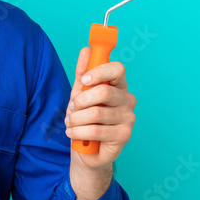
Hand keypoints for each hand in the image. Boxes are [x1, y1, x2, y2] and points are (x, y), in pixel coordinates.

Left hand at [64, 46, 136, 170]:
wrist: (86, 149)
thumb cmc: (84, 118)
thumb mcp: (80, 93)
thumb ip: (82, 73)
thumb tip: (86, 50)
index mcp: (119, 86)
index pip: (117, 69)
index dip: (99, 72)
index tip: (84, 79)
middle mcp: (127, 100)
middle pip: (104, 92)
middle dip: (80, 100)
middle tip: (71, 108)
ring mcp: (128, 118)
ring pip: (96, 113)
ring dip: (76, 119)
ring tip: (70, 123)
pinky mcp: (124, 136)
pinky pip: (96, 130)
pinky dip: (78, 132)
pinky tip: (73, 133)